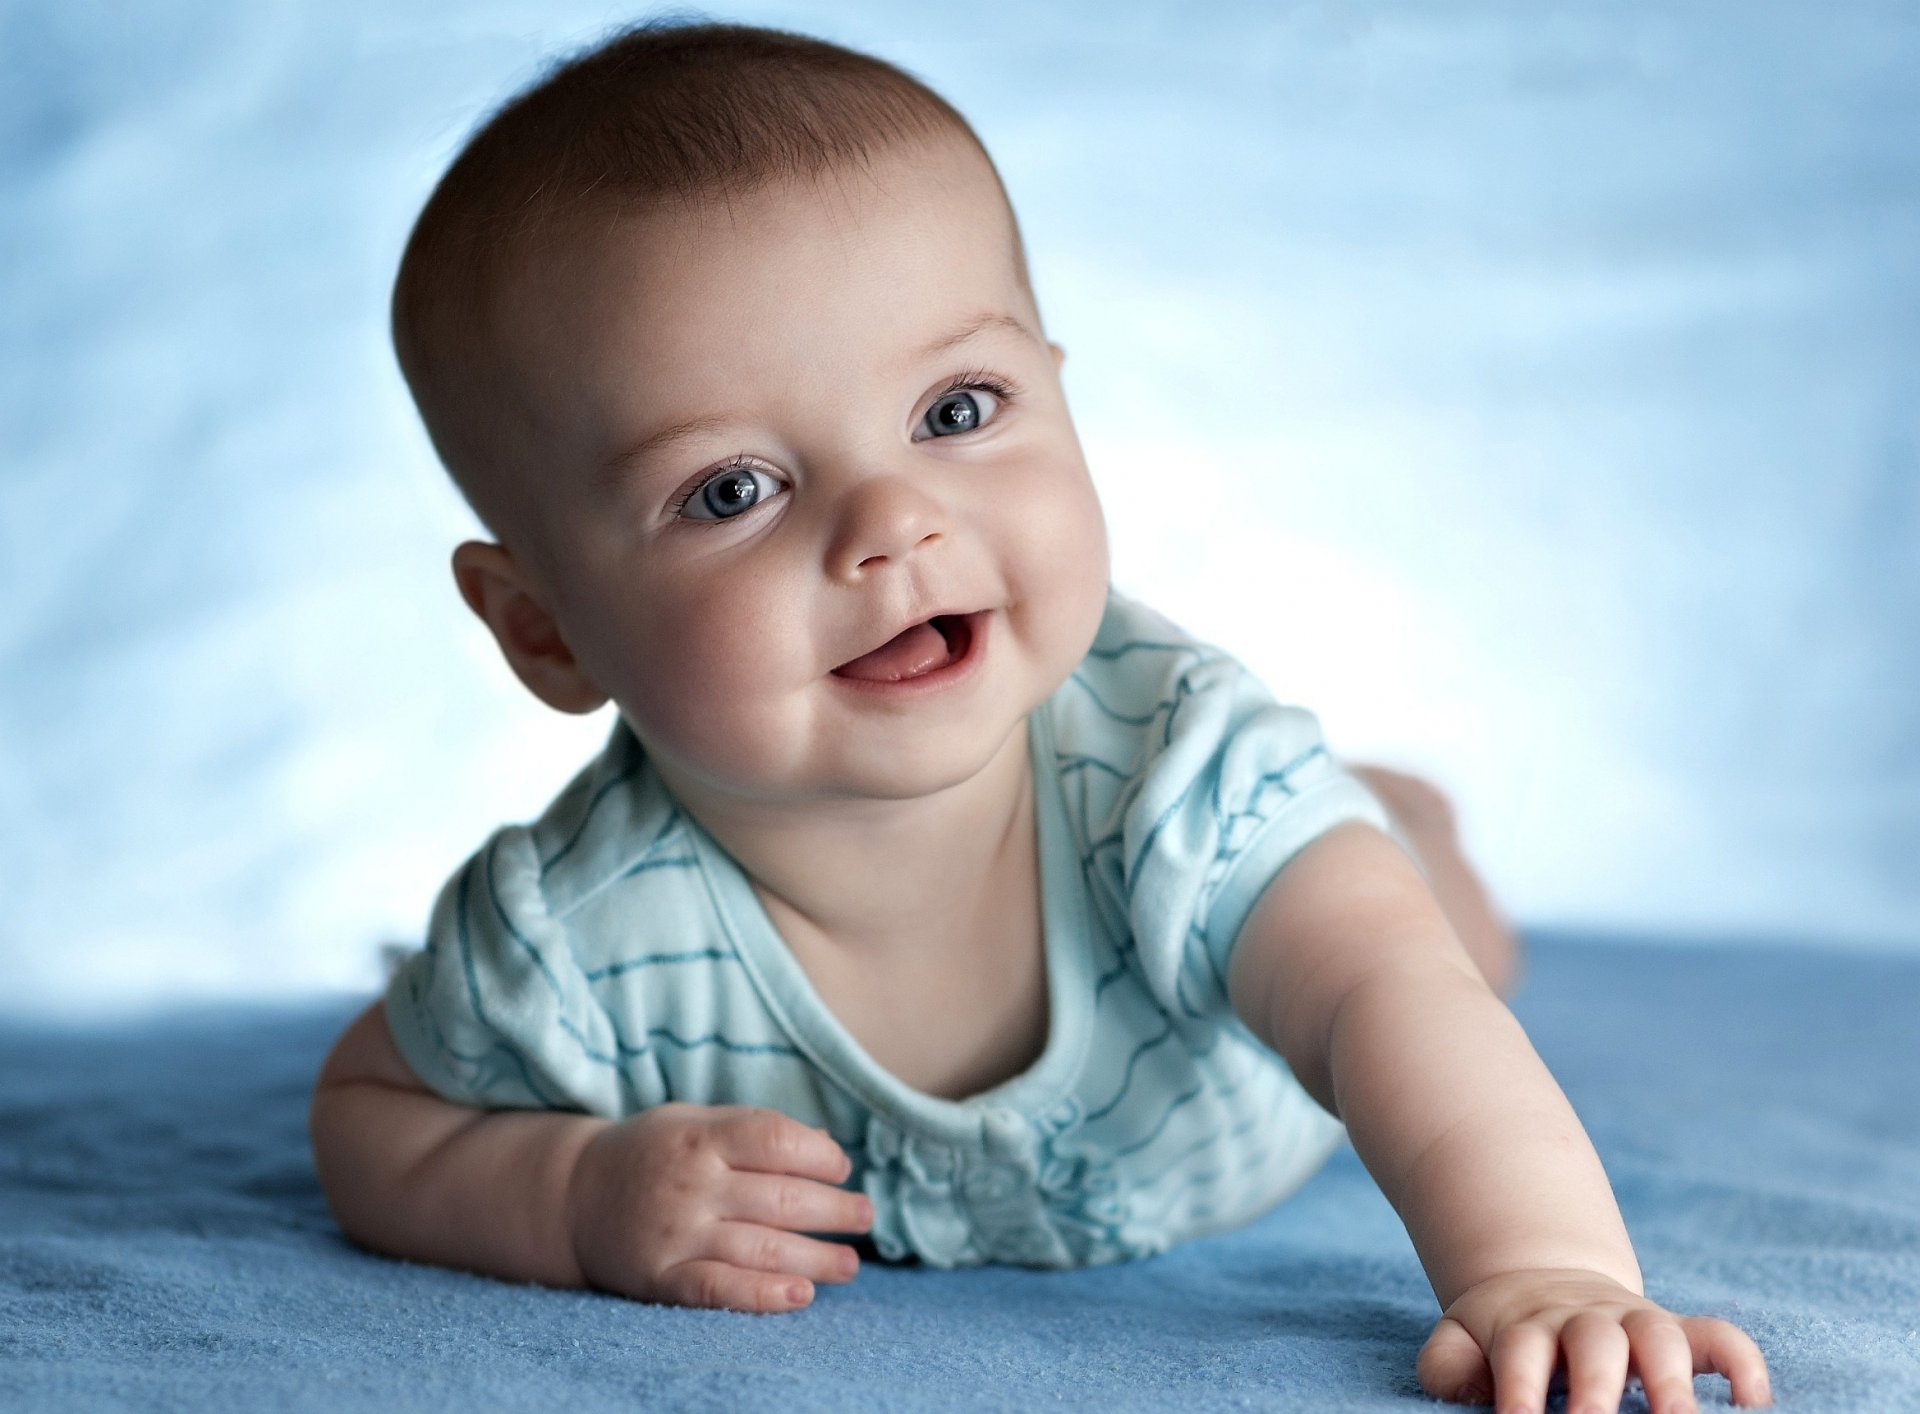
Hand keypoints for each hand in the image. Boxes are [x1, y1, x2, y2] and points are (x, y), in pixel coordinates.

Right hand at [565, 1101, 873, 1312]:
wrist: (572, 1197)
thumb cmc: (652, 1153)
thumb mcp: (694, 1122)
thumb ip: (752, 1131)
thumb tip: (822, 1141)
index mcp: (699, 1136)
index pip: (775, 1139)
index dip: (819, 1154)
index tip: (841, 1167)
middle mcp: (689, 1184)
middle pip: (781, 1199)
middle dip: (834, 1210)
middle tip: (864, 1216)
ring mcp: (675, 1234)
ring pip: (761, 1248)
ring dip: (816, 1258)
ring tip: (850, 1264)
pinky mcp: (662, 1278)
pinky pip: (719, 1289)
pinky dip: (763, 1295)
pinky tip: (801, 1296)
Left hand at [1417, 1268, 1772, 1412]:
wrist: (1544, 1283)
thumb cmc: (1503, 1336)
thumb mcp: (1462, 1340)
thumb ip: (1449, 1363)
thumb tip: (1467, 1386)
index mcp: (1528, 1324)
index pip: (1522, 1352)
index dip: (1520, 1388)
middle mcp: (1586, 1320)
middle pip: (1595, 1342)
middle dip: (1597, 1387)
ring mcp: (1636, 1322)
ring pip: (1660, 1336)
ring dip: (1671, 1379)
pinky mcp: (1679, 1331)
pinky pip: (1719, 1335)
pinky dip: (1741, 1361)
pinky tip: (1753, 1401)